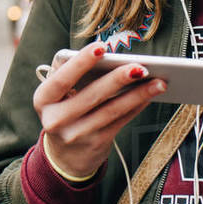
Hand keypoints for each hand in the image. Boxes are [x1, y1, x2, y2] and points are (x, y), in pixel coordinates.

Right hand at [33, 42, 167, 178]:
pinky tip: (150, 94)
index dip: (81, 63)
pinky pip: (121, 121)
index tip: (102, 47)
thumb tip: (107, 55)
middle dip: (118, 79)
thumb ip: (72, 75)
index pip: (61, 79)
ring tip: (159, 81)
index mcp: (43, 100)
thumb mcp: (57, 95)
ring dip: (138, 94)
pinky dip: (137, 106)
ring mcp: (76, 135)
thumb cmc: (65, 110)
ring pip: (112, 110)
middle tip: (141, 67)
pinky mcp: (95, 144)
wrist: (64, 156)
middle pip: (92, 96)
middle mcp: (56, 120)